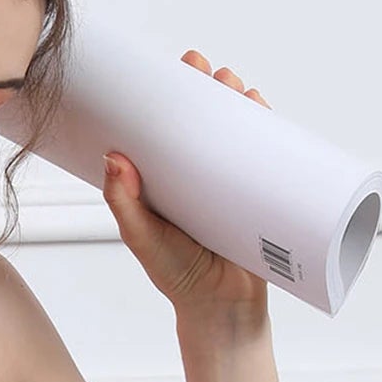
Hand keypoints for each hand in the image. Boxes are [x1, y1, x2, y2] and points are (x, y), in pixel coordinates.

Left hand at [103, 50, 272, 318]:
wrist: (222, 311)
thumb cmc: (177, 277)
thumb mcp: (143, 238)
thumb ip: (125, 203)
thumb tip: (113, 158)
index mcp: (166, 180)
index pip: (166, 129)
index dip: (168, 98)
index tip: (168, 73)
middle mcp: (198, 176)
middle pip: (205, 121)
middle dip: (207, 90)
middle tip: (204, 70)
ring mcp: (231, 183)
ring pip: (237, 132)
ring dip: (239, 102)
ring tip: (235, 87)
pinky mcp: (261, 195)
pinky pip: (268, 155)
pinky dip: (269, 130)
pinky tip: (264, 111)